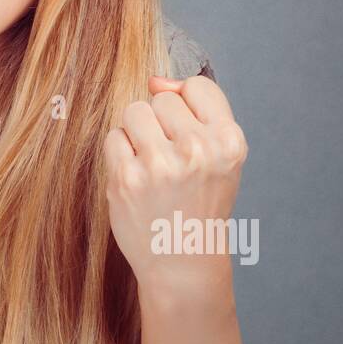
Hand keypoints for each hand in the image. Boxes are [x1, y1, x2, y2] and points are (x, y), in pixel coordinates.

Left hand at [103, 73, 247, 303]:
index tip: (187, 135)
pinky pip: (113, 137)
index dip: (187, 107)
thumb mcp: (219, 157)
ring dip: (136, 134)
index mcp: (229, 142)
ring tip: (150, 165)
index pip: (197, 87)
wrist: (184, 263)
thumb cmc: (199, 203)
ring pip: (134, 112)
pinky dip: (120, 155)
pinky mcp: (126, 179)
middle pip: (161, 100)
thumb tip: (155, 80)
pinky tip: (136, 178)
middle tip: (169, 160)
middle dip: (160, 123)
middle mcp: (198, 150)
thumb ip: (195, 111)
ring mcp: (160, 165)